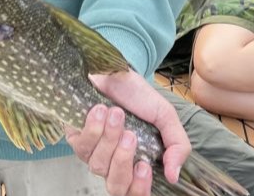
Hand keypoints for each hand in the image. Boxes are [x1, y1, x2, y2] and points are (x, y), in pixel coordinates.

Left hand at [65, 70, 190, 195]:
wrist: (116, 70)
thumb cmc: (138, 96)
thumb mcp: (165, 116)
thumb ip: (177, 145)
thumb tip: (174, 176)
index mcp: (136, 164)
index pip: (134, 193)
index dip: (139, 187)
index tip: (145, 165)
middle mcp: (113, 163)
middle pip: (115, 186)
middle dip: (123, 161)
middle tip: (131, 135)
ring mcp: (93, 152)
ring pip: (98, 165)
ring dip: (109, 138)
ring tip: (116, 113)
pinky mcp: (76, 137)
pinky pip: (81, 145)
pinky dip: (92, 128)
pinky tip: (100, 110)